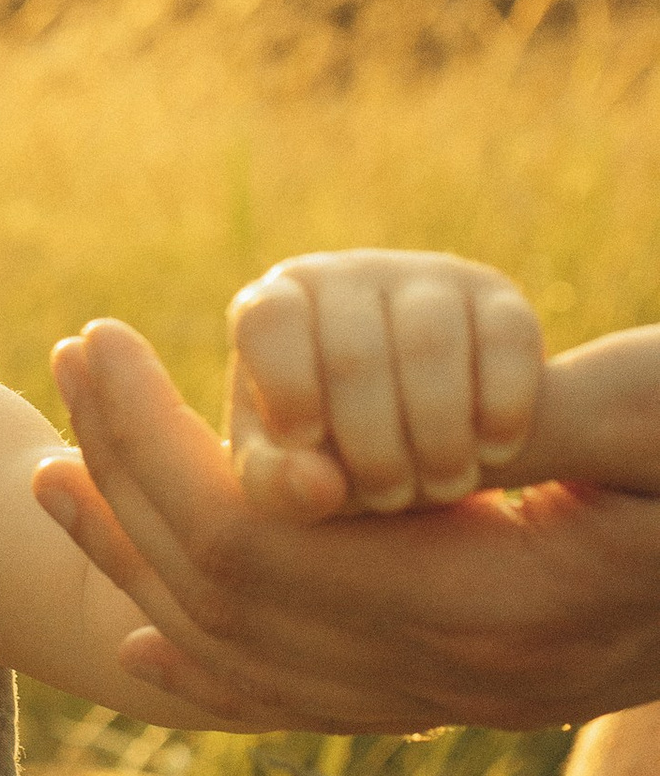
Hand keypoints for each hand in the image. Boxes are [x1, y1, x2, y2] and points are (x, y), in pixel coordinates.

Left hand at [33, 316, 659, 728]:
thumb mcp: (657, 416)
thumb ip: (539, 420)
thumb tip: (410, 438)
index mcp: (493, 607)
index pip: (261, 542)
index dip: (157, 447)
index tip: (102, 338)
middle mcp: (459, 679)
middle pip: (229, 602)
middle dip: (123, 485)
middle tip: (62, 365)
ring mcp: (462, 701)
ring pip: (249, 661)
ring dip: (135, 564)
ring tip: (53, 476)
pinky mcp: (469, 690)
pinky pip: (304, 701)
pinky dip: (208, 660)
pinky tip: (144, 629)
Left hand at [228, 250, 544, 520]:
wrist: (411, 430)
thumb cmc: (324, 449)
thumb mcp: (284, 474)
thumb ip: (277, 484)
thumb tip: (318, 487)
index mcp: (278, 306)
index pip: (269, 320)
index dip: (286, 384)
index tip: (305, 440)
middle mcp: (348, 276)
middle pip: (355, 353)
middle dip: (374, 444)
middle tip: (390, 499)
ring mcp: (426, 277)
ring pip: (431, 342)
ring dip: (440, 431)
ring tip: (444, 487)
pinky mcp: (497, 296)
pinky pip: (506, 337)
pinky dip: (503, 403)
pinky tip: (496, 451)